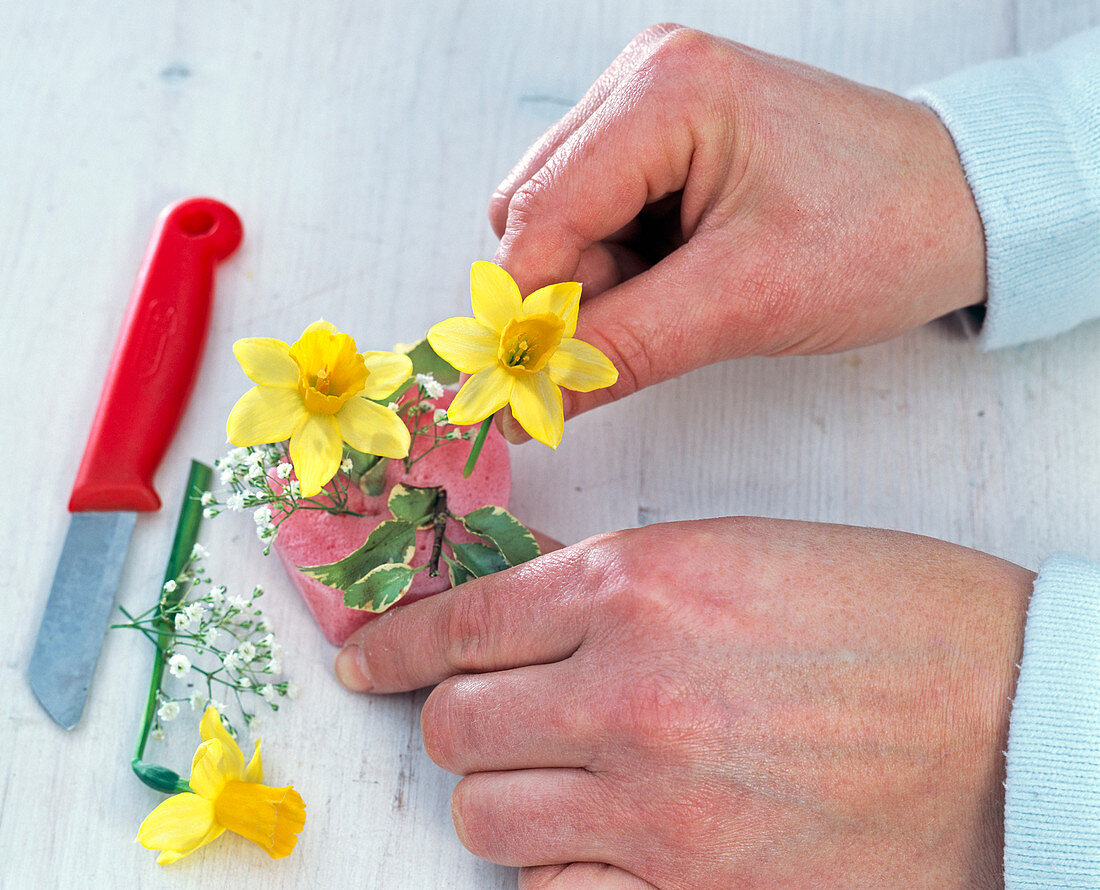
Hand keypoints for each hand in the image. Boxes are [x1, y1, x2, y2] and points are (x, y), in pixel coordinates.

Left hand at [335, 518, 1032, 888]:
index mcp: (636, 585)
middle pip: (455, 728)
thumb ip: (605, 584)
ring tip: (554, 781)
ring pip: (487, 821)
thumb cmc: (887, 616)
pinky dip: (558, 870)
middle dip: (456, 721)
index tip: (366, 663)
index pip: (461, 620)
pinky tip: (600, 843)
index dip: (395, 642)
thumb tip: (511, 604)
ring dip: (503, 798)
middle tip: (489, 718)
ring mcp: (656, 808)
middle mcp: (628, 694)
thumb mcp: (733, 555)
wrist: (1010, 718)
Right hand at [489, 25, 985, 439]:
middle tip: (643, 331)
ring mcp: (650, 105)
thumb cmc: (880, 230)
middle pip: (534, 211)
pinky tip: (684, 277)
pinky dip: (623, 269)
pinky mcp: (663, 140)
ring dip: (599, 284)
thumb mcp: (744, 302)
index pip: (540, 213)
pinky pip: (598, 218)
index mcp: (665, 92)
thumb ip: (622, 350)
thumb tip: (528, 398)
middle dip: (571, 292)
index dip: (525, 310)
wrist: (958, 204)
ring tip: (687, 296)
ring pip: (560, 220)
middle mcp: (644, 81)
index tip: (525, 387)